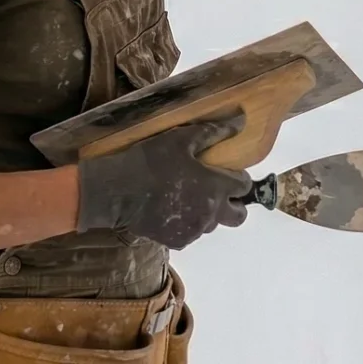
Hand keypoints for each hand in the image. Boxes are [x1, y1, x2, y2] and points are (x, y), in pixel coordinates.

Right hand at [75, 115, 253, 249]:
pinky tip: (171, 210)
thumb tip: (240, 122)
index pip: (244, 186)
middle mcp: (211, 212)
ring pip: (213, 224)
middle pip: (238, 216)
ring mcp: (194, 230)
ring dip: (208, 213)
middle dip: (234, 204)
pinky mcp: (178, 241)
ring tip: (187, 198)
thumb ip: (213, 133)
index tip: (226, 173)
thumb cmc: (150, 161)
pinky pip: (192, 233)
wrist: (118, 192)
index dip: (238, 178)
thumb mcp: (180, 139)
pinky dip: (188, 223)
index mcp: (216, 186)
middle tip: (217, 193)